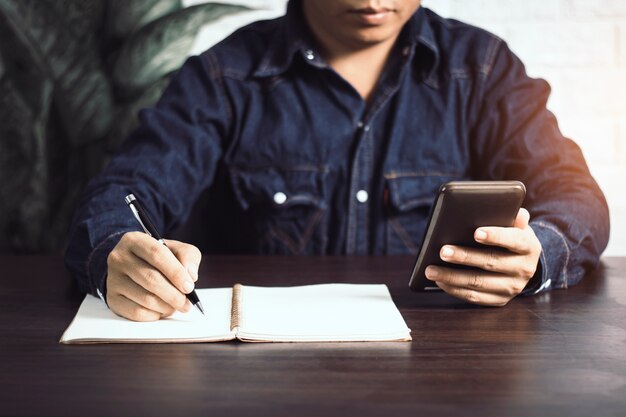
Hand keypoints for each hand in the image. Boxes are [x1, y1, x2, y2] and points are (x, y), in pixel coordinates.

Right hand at [106, 232, 201, 320]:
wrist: (135, 266)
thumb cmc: (160, 258)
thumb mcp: (177, 249)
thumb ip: (188, 256)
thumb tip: (190, 275)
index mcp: (135, 240)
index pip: (157, 255)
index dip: (176, 273)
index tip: (189, 287)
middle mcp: (119, 257)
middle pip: (151, 279)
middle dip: (174, 295)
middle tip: (187, 304)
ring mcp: (113, 279)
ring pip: (145, 299)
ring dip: (166, 307)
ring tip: (176, 306)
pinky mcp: (112, 298)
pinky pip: (136, 312)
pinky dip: (154, 315)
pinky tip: (161, 310)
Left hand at [425, 208, 541, 306]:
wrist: (522, 264)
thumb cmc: (511, 238)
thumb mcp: (516, 226)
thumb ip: (514, 217)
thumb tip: (517, 211)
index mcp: (529, 247)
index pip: (514, 240)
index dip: (496, 236)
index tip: (475, 232)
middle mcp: (524, 269)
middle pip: (491, 262)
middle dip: (464, 257)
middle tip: (442, 251)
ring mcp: (512, 287)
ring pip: (479, 282)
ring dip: (452, 276)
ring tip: (431, 270)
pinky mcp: (499, 300)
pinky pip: (474, 297)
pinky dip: (454, 289)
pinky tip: (439, 281)